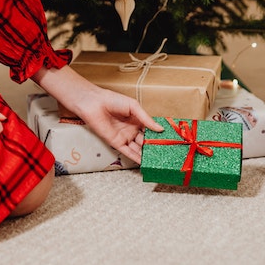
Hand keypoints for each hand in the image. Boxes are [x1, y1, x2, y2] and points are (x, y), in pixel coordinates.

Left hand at [32, 65, 162, 163]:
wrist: (94, 104)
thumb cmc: (112, 100)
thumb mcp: (133, 107)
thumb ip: (146, 119)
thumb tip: (160, 129)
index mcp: (137, 120)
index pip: (151, 130)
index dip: (159, 136)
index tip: (170, 141)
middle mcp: (132, 130)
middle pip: (146, 141)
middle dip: (155, 148)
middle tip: (167, 154)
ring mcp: (125, 137)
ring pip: (138, 149)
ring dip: (147, 155)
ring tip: (158, 161)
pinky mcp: (116, 143)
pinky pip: (128, 152)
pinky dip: (136, 158)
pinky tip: (144, 163)